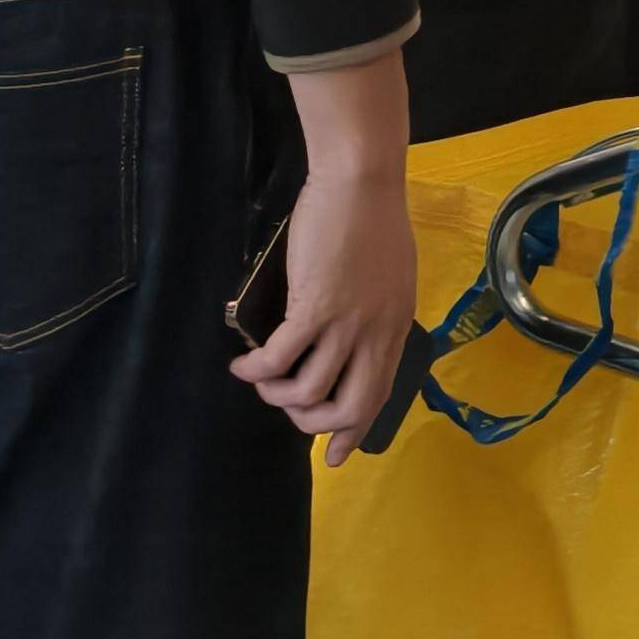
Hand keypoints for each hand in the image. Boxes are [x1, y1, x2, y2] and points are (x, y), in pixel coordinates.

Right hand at [230, 152, 420, 464]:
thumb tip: (351, 339)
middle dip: (312, 423)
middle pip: (349, 407)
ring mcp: (347, 323)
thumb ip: (375, 312)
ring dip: (275, 394)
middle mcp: (377, 333)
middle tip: (286, 408)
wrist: (363, 181)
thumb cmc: (372, 219)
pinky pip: (278, 359)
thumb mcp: (390, 277)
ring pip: (307, 390)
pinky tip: (241, 363)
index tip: (336, 457)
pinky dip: (255, 369)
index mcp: (396, 327)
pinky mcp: (314, 307)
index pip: (380, 395)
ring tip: (258, 378)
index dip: (355, 431)